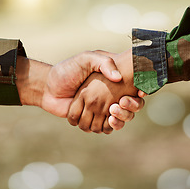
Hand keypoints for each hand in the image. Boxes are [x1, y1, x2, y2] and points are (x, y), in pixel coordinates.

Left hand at [15, 51, 142, 131]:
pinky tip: (105, 121)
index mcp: (113, 82)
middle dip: (129, 110)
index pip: (135, 90)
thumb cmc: (67, 70)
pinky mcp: (92, 121)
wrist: (48, 87)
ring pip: (120, 121)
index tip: (141, 92)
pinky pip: (105, 129)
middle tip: (118, 104)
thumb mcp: (86, 59)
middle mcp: (110, 97)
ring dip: (119, 120)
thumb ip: (103, 62)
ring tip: (111, 114)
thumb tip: (118, 78)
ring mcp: (102, 110)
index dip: (141, 93)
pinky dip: (106, 127)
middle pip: (131, 109)